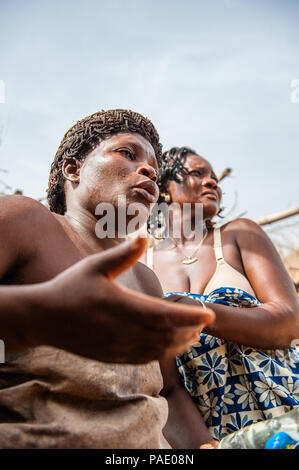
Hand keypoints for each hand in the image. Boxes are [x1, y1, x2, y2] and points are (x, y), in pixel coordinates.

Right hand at [32, 237, 214, 363]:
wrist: (44, 318)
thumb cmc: (70, 287)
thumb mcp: (95, 266)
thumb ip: (123, 254)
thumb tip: (144, 235)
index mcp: (122, 306)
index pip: (165, 315)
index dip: (191, 317)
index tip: (210, 314)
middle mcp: (122, 331)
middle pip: (167, 336)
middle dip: (190, 331)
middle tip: (204, 322)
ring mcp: (117, 347)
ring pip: (158, 351)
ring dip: (179, 344)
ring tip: (192, 335)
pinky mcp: (111, 357)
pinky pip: (144, 360)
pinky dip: (162, 353)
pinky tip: (168, 345)